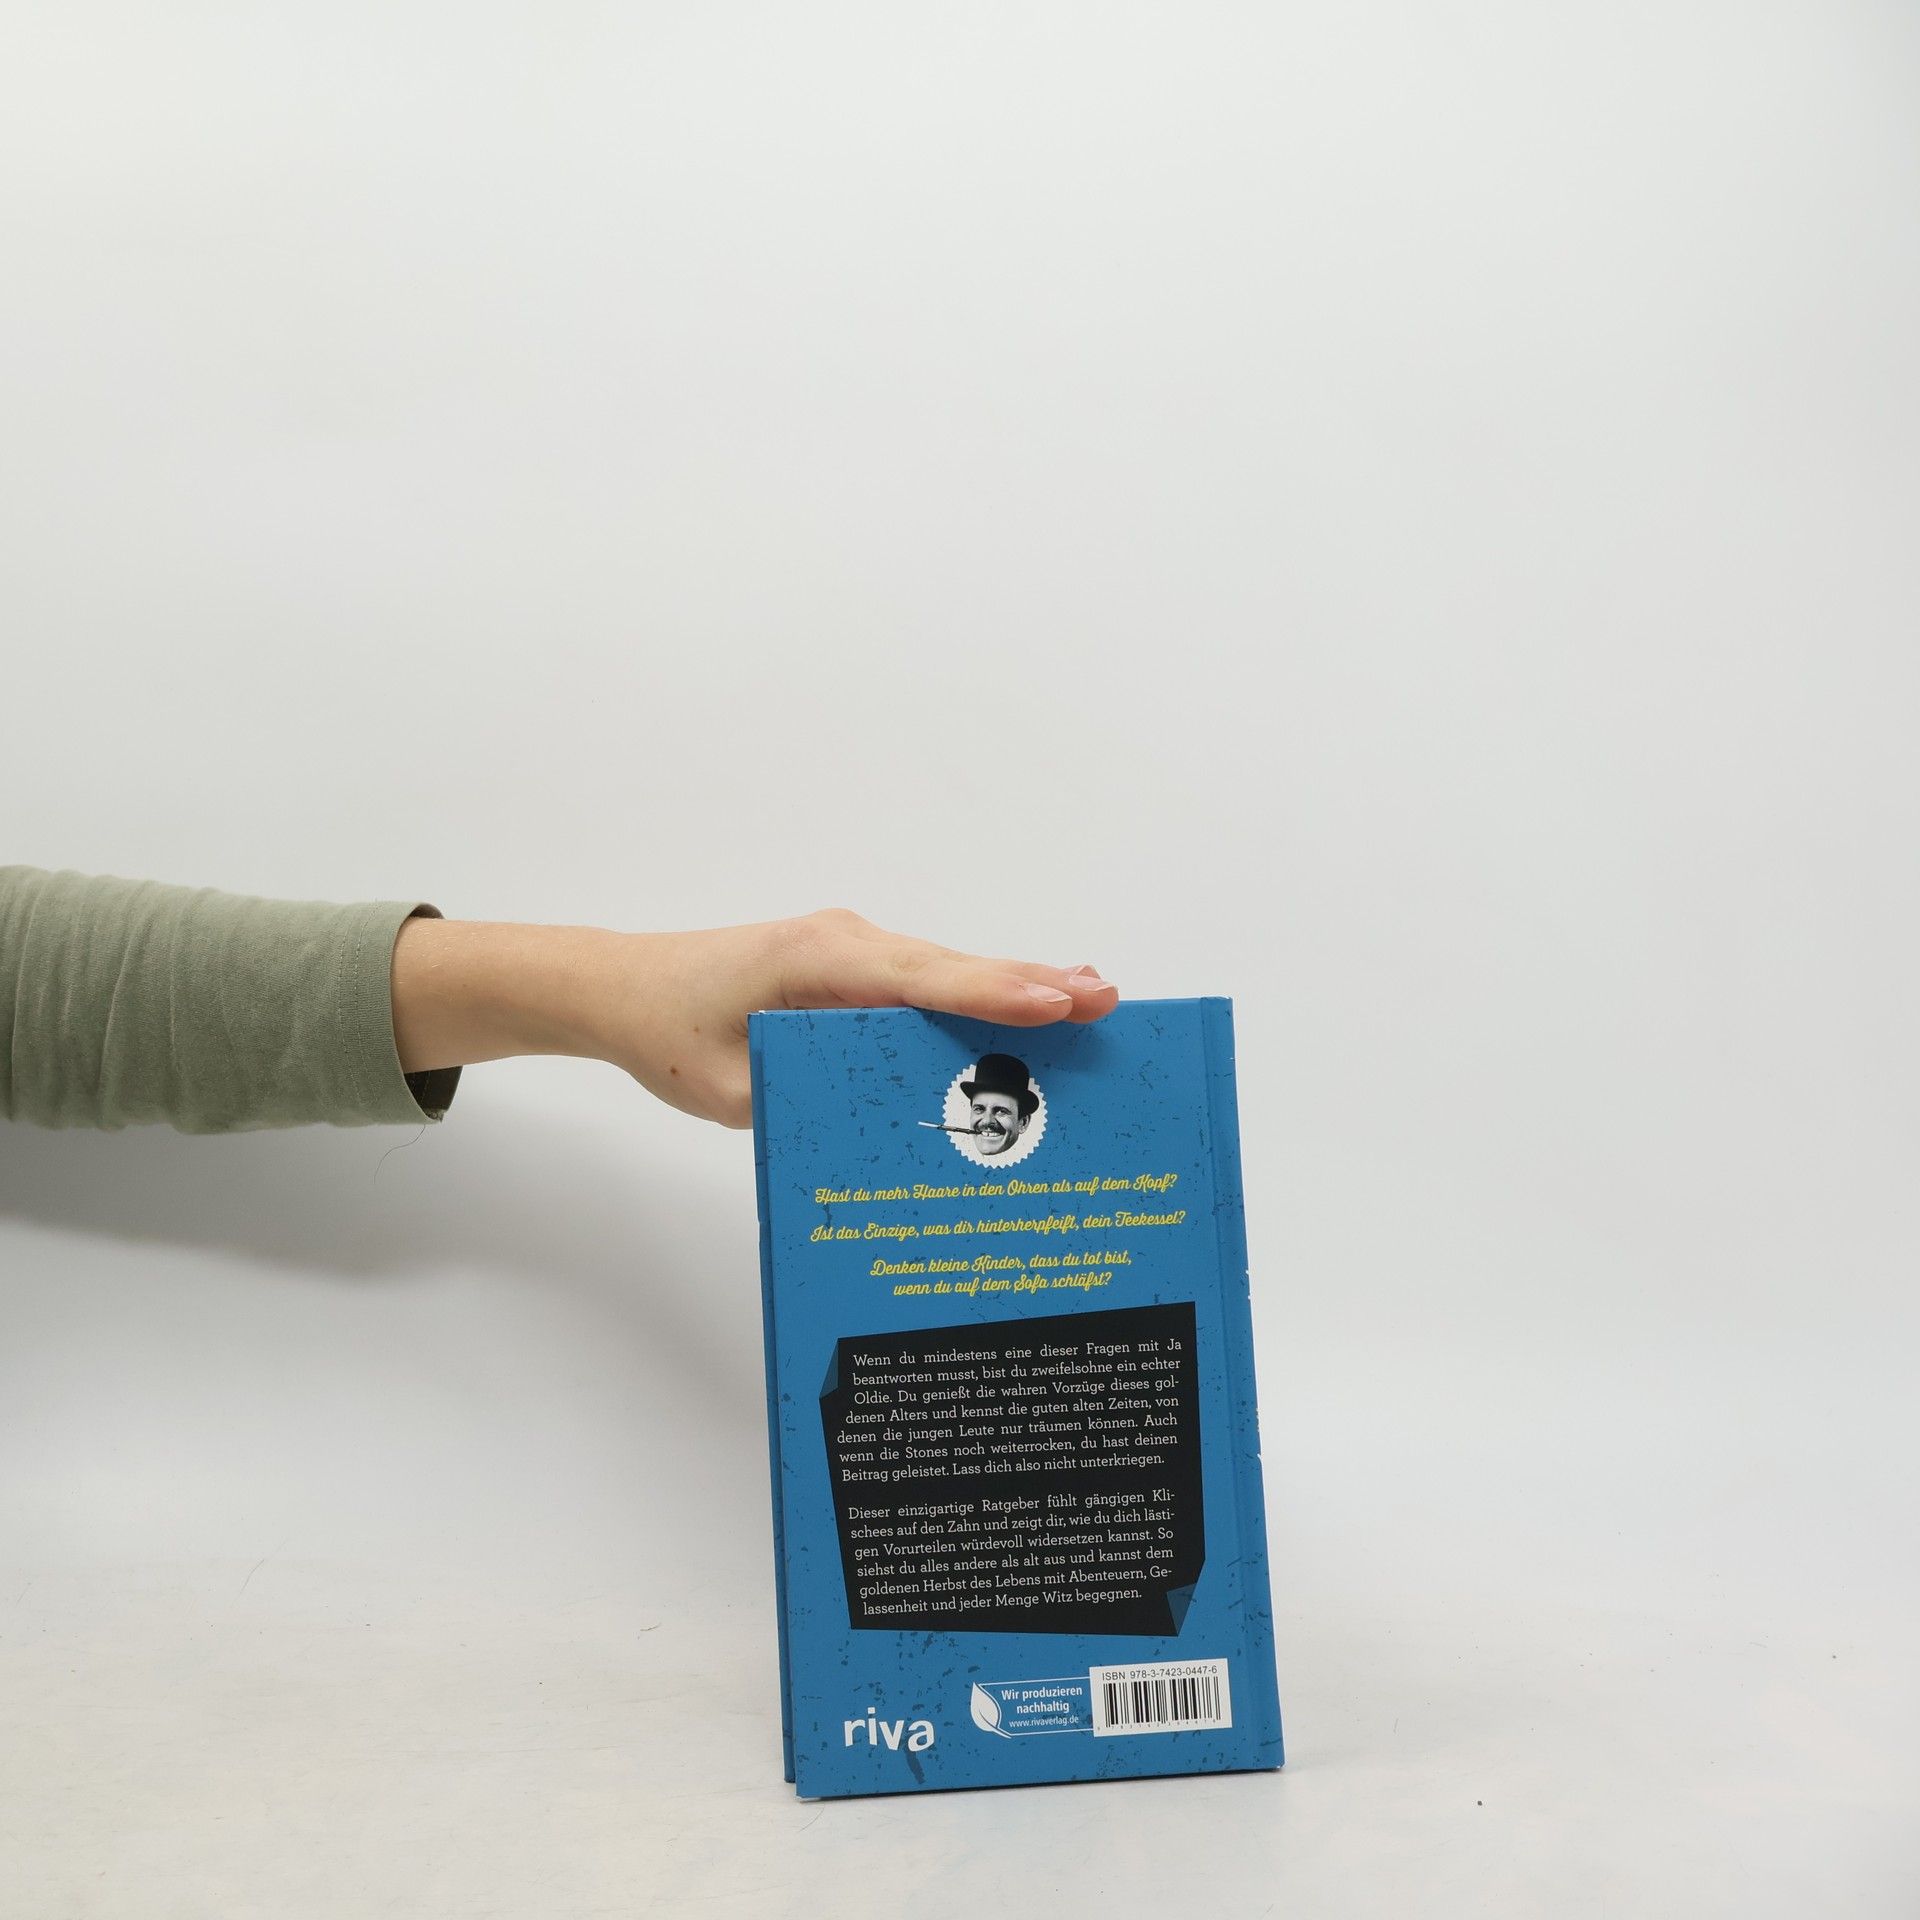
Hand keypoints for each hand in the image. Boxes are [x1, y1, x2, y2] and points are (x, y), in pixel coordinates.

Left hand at [391, 907, 1118, 1128]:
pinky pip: (929, 975)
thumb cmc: (667, 1032)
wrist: (620, 984)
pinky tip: (1032, 994)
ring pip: (950, 967)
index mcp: (815, 963)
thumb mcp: (730, 1087)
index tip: (1056, 1004)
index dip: (993, 996)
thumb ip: (807, 1097)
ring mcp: (852, 946)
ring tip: (1093, 996)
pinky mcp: (852, 963)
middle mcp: (845, 941)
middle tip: (1106, 1000)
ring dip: (1018, 981)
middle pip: (954, 966)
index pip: (920, 981)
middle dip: (1032, 985)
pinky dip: (981, 986)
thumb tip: (890, 1123)